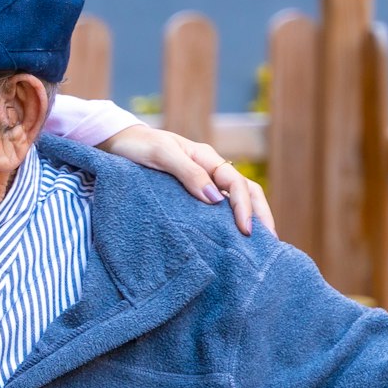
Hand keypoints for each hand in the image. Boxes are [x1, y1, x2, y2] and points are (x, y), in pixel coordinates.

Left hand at [99, 125, 274, 235]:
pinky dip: (228, 220)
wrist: (117, 143)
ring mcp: (201, 181)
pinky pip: (216, 207)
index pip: (237, 183)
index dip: (244, 207)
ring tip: (259, 244)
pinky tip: (230, 237)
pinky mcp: (189, 193)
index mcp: (207, 158)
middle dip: (260, 215)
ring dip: (250, 218)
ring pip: (235, 200)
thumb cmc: (138, 146)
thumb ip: (188, 173)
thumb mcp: (161, 155)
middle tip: (269, 242)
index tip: (245, 230)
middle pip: (246, 192)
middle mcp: (209, 170)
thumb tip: (216, 199)